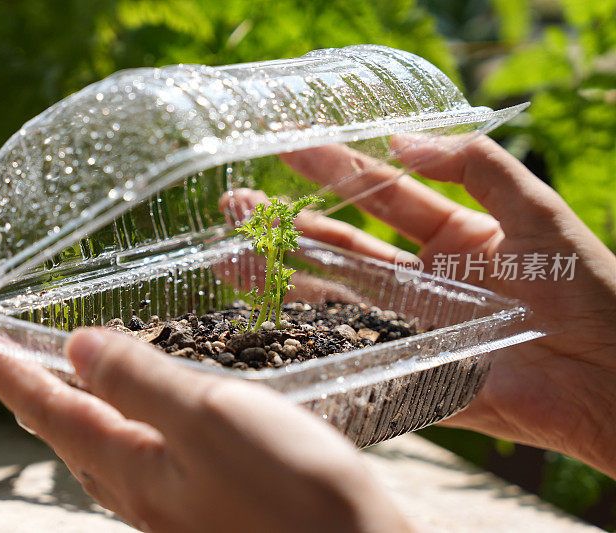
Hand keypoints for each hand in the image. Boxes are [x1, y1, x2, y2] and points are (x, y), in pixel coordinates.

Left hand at [0, 330, 413, 531]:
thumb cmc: (291, 493)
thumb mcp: (208, 419)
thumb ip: (139, 382)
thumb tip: (76, 350)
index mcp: (131, 469)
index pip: (46, 409)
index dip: (2, 370)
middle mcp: (142, 494)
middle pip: (64, 433)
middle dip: (28, 390)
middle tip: (4, 356)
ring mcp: (173, 505)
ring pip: (101, 448)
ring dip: (72, 407)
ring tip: (60, 377)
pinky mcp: (207, 505)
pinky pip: (141, 457)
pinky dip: (123, 423)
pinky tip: (144, 413)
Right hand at [266, 135, 615, 476]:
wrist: (613, 377)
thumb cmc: (590, 288)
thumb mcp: (537, 210)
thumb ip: (475, 166)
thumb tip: (402, 139)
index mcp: (453, 236)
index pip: (381, 195)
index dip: (336, 169)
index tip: (290, 145)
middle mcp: (424, 280)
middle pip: (343, 246)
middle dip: (289, 225)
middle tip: (235, 208)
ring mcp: (412, 326)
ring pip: (335, 297)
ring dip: (283, 277)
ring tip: (230, 258)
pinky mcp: (410, 370)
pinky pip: (352, 353)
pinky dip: (308, 342)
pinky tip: (267, 327)